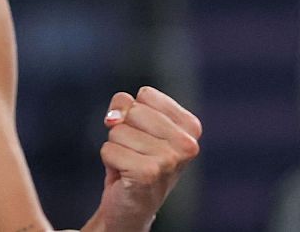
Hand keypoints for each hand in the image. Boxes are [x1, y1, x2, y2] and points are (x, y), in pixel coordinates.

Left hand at [93, 86, 201, 231]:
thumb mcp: (134, 122)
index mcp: (191, 126)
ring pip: (117, 130)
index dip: (133, 111)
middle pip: (132, 110)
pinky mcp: (148, 173)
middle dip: (124, 129)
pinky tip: (124, 174)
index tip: (143, 134)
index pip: (146, 94)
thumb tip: (114, 118)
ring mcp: (170, 160)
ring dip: (116, 147)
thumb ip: (124, 104)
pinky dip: (109, 160)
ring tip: (131, 164)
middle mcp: (187, 144)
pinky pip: (108, 149)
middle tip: (135, 152)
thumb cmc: (136, 157)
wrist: (133, 205)